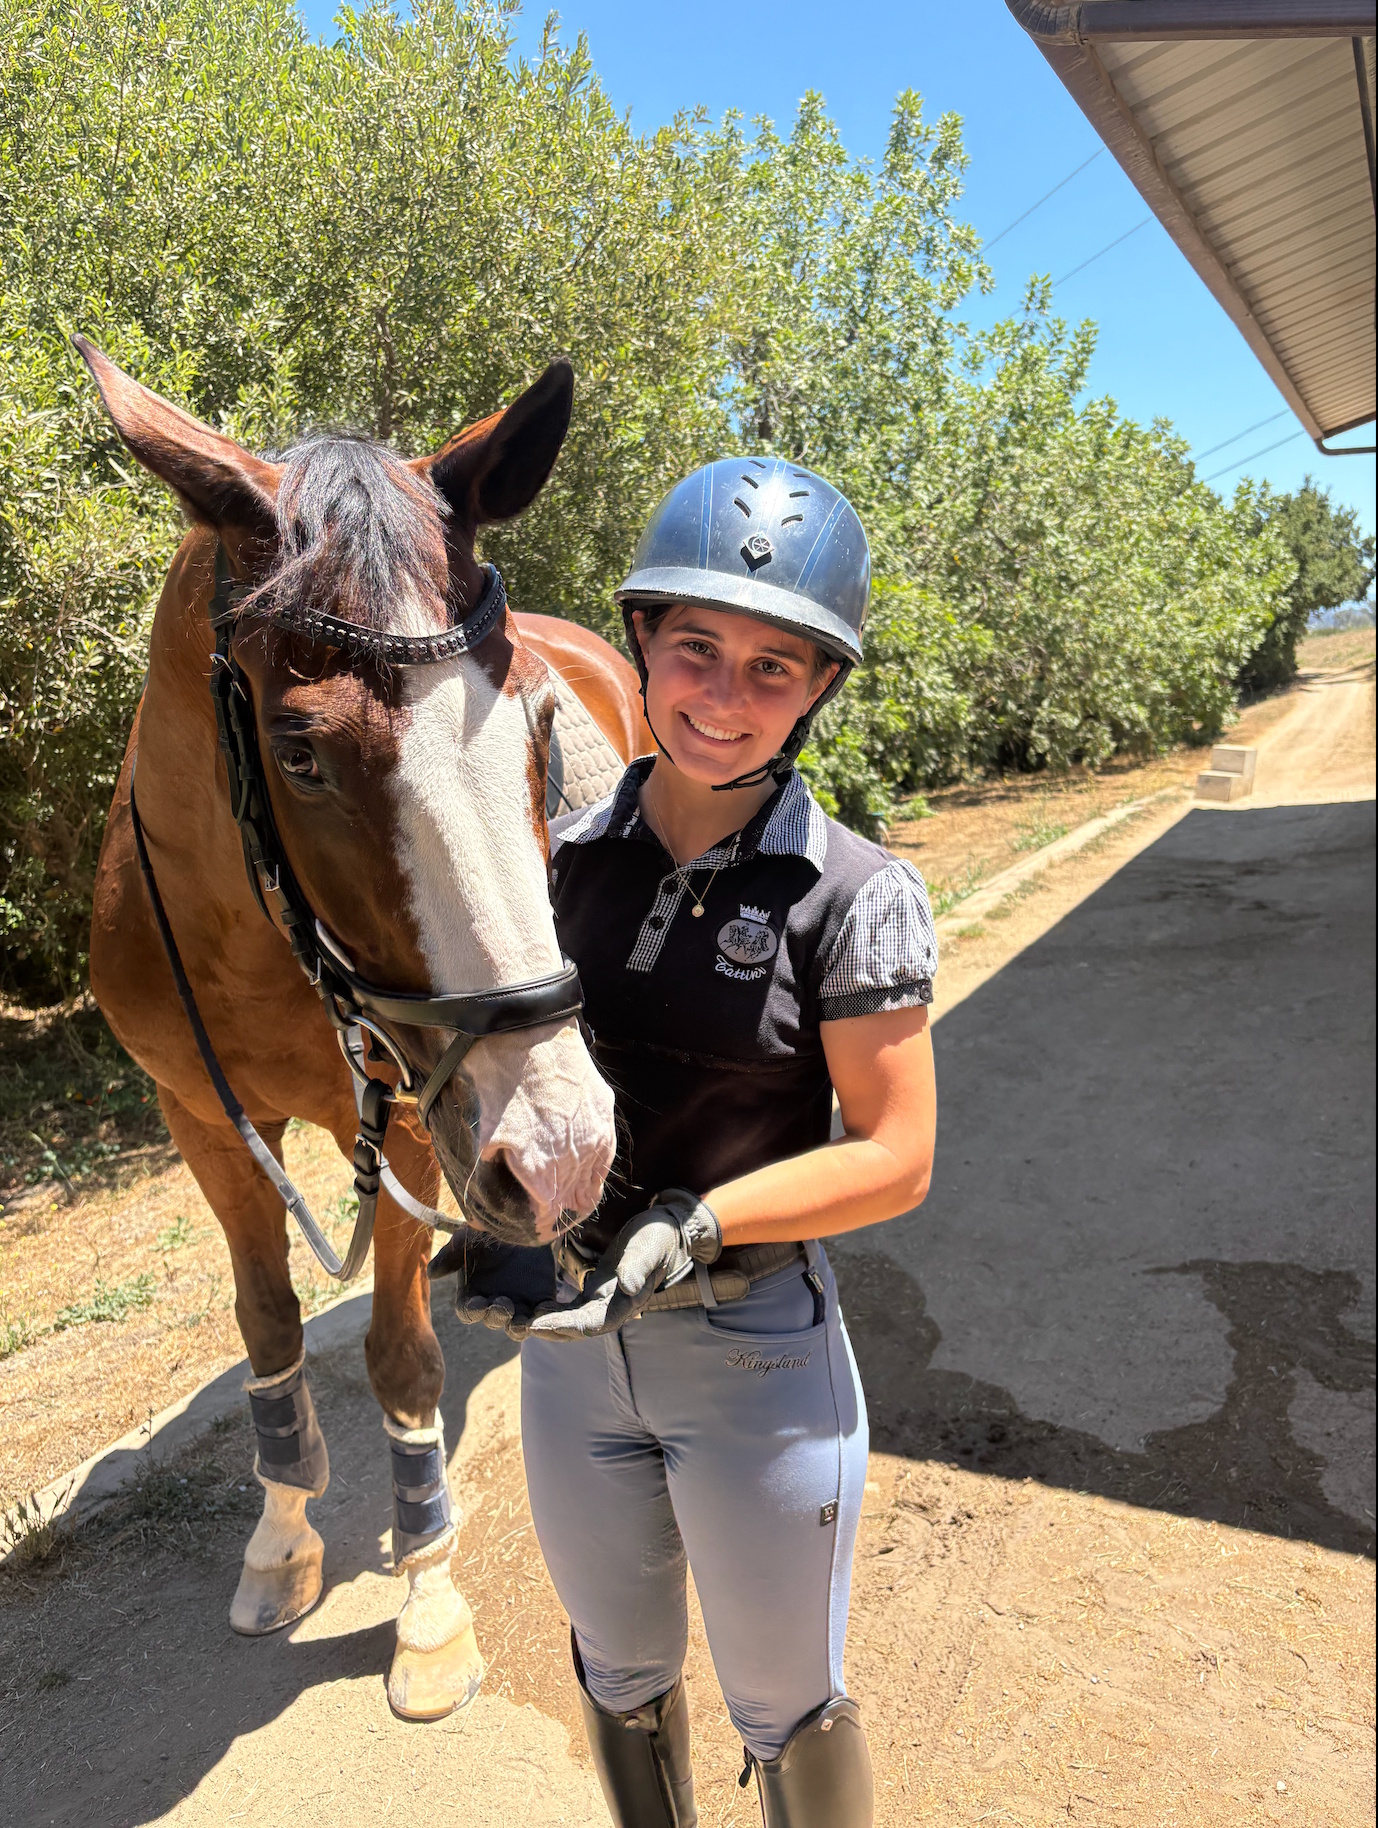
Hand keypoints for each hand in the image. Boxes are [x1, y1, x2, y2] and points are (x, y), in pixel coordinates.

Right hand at [428, 1225, 557, 1341]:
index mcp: (474, 1294)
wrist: (523, 1222)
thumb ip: (450, 1255)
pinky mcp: (541, 1301)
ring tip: (522, 1321)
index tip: (478, 1304)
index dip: (472, 1311)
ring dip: (518, 1327)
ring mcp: (519, 1305)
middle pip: (493, 1320)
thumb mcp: (468, 1238)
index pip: (468, 1311)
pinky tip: (546, 1309)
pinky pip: (544, 1316)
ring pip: (516, 1327)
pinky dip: (546, 1318)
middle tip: (504, 1305)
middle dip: (497, 1316)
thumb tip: (432, 1274)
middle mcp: (494, 1305)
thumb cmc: (489, 1232)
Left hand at [526, 1189, 720, 1340]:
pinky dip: (555, 1312)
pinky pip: (572, 1309)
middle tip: (521, 1327)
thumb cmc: (658, 1238)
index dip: (565, 1326)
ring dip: (549, 1324)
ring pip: (572, 1321)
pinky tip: (536, 1309)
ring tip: (522, 1322)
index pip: (592, 1323)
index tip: (540, 1324)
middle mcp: (613, 1308)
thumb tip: (629, 1287)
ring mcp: (604, 1302)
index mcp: (627, 1303)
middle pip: (578, 1328)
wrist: (665, 1231)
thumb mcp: (649, 1248)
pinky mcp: (597, 1292)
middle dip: (549, 1329)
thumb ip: (639, 1267)